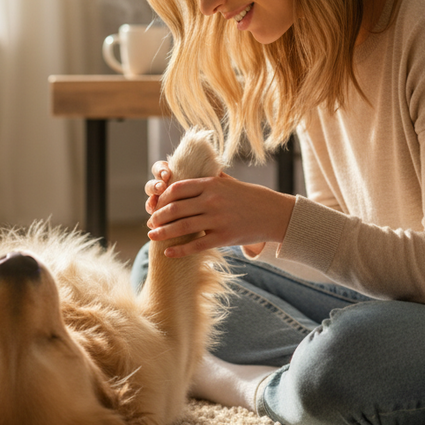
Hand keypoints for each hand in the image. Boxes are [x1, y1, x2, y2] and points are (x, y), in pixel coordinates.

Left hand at [144, 163, 294, 257]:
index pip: (177, 189)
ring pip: (181, 227)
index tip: (155, 205)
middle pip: (175, 208)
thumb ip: (210, 178)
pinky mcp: (224, 237)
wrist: (274, 213)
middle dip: (158, 217)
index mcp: (211, 184)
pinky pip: (195, 246)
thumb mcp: (229, 182)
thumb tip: (191, 171)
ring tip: (152, 236)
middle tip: (150, 224)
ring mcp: (217, 219)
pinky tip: (168, 253)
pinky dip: (179, 250)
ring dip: (163, 233)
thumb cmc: (250, 197)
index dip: (162, 198)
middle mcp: (212, 200)